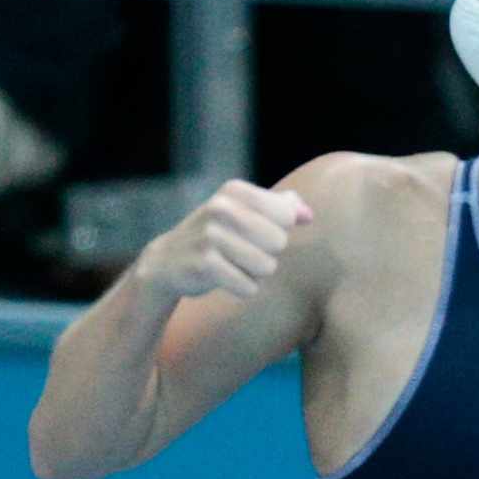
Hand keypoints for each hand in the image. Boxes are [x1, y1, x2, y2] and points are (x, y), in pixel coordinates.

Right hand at [136, 179, 312, 302]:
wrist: (171, 259)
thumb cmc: (219, 235)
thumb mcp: (245, 212)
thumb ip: (281, 207)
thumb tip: (308, 215)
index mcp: (234, 191)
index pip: (285, 215)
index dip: (277, 230)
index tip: (255, 232)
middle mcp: (220, 208)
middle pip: (279, 242)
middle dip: (267, 253)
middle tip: (242, 251)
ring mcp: (211, 236)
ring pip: (267, 266)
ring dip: (255, 273)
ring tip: (232, 264)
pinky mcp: (205, 265)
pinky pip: (249, 287)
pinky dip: (243, 288)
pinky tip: (224, 278)